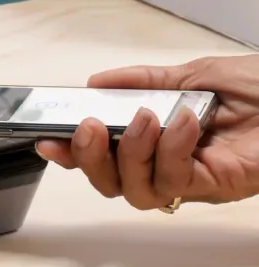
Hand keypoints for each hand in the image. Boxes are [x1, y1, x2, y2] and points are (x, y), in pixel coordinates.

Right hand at [36, 56, 258, 208]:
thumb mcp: (193, 74)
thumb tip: (95, 83)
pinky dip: (171, 150)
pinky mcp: (216, 187)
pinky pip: (176, 181)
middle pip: (111, 185)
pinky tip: (183, 121)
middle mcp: (170, 166)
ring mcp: (193, 181)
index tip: (48, 139)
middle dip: (90, 160)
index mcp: (159, 141)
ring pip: (137, 192)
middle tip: (91, 127)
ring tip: (148, 117)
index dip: (72, 154)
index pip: (105, 158)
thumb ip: (144, 81)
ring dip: (133, 153)